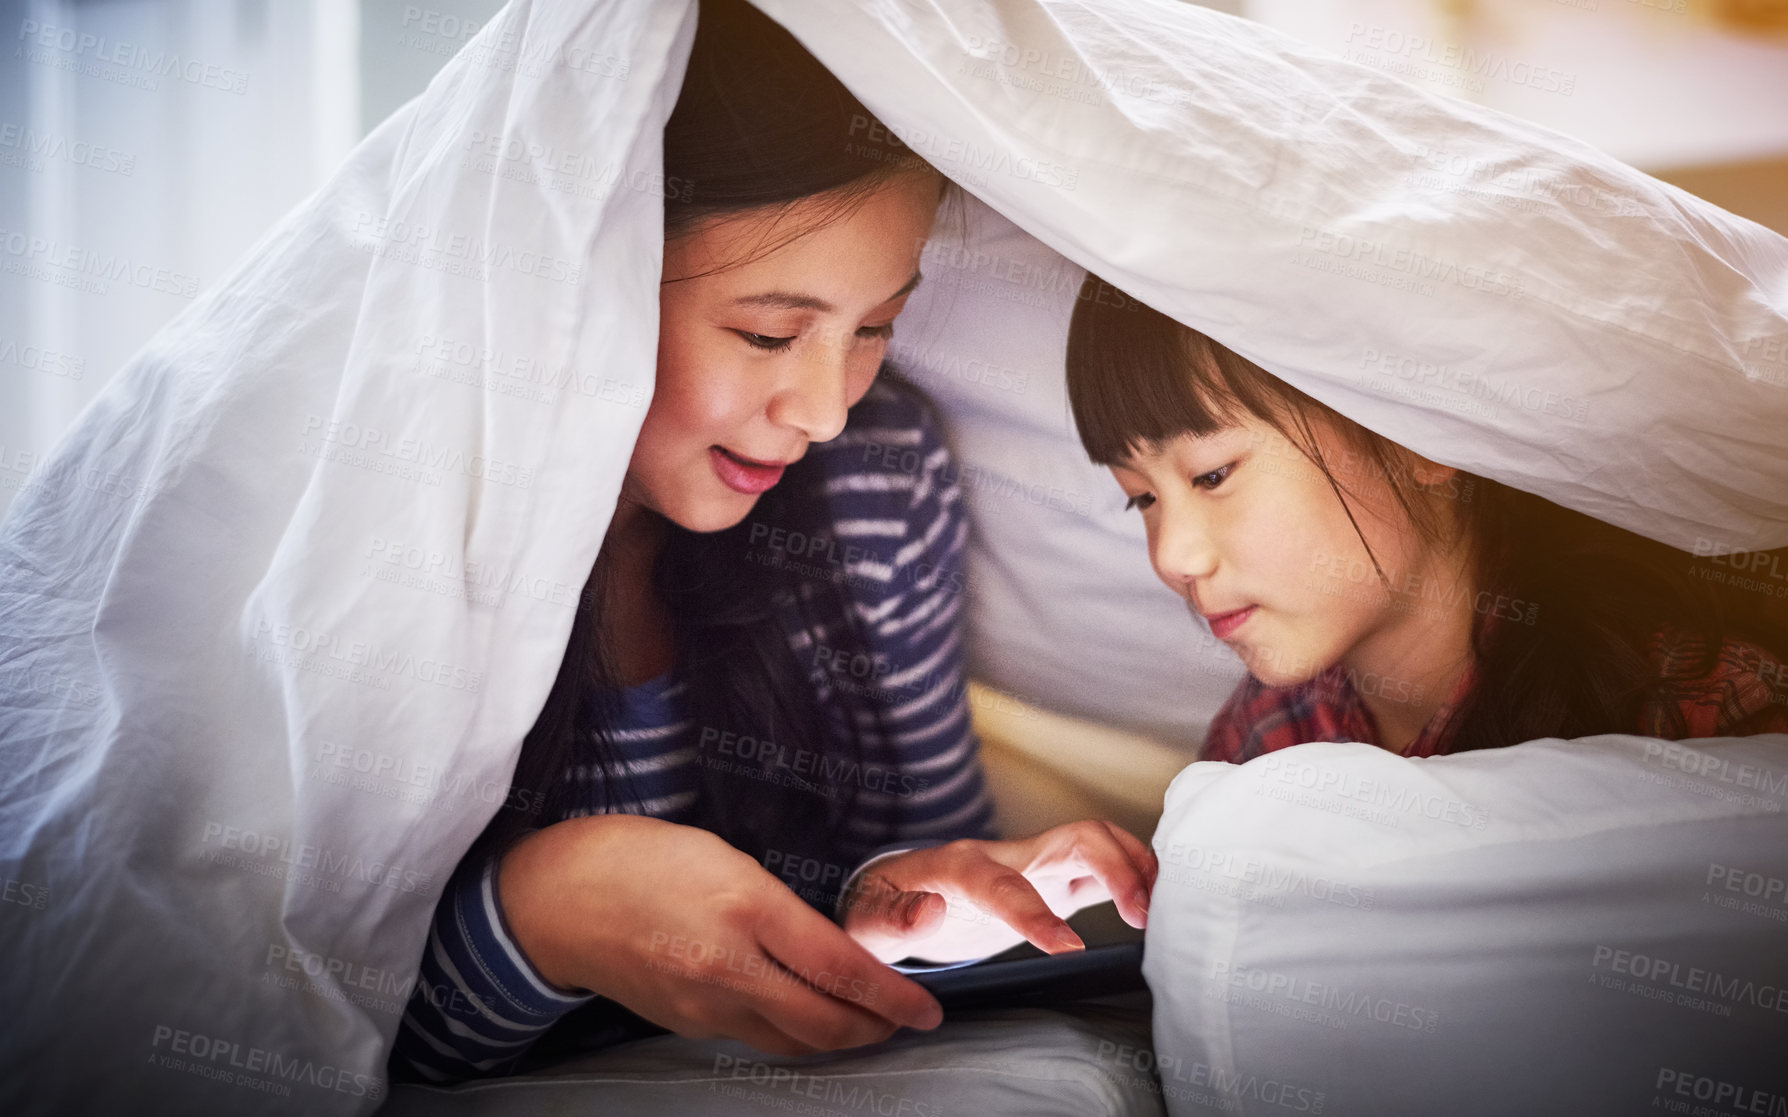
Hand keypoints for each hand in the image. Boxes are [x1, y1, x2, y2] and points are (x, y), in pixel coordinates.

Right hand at [497, 814, 942, 1055]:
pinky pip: (753, 1037)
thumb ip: (779, 906)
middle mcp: (728, 967)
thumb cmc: (638, 857)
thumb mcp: (724, 857)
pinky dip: (791, 1033)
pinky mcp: (685, 1022)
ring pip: (791, 1041)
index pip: (839, 968)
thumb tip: (829, 946)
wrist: (554, 900)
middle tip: (907, 1021)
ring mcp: (704, 1004)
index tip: (927, 1008)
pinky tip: (803, 1015)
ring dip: (837, 1038)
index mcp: (746, 909)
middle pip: (823, 1023)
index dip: (892, 996)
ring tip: (867, 1023)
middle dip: (875, 1029)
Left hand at [840, 820, 1158, 964]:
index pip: (1002, 881)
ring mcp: (1031, 865)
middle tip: (1146, 916)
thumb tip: (930, 910)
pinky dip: (1134, 879)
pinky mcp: (1049, 882)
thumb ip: (893, 919)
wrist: (891, 898)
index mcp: (958, 866)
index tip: (1067, 948)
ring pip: (1096, 844)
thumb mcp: (868, 922)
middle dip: (1115, 867)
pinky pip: (1101, 870)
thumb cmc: (879, 910)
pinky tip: (1157, 907)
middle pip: (1072, 838)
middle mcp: (1004, 856)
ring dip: (1135, 866)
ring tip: (1163, 911)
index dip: (1034, 912)